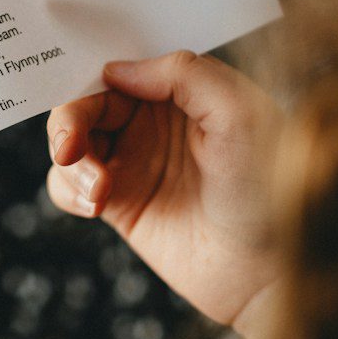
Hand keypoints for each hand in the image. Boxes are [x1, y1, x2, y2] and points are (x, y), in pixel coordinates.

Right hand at [46, 50, 280, 331]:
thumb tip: (116, 70)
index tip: (82, 98)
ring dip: (70, 162)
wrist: (266, 271)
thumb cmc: (269, 188)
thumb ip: (185, 74)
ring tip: (98, 192)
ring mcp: (133, 163)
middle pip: (85, 102)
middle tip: (69, 150)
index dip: (89, 76)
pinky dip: (67, 190)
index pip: (120, 67)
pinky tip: (95, 206)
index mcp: (182, 92)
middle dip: (68, 122)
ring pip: (69, 143)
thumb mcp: (241, 113)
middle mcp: (153, 122)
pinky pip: (68, 185)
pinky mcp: (118, 204)